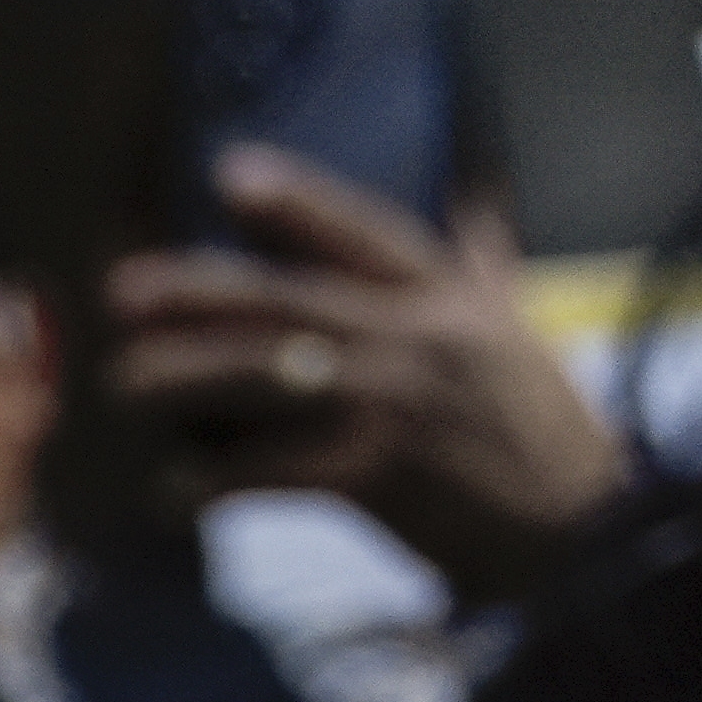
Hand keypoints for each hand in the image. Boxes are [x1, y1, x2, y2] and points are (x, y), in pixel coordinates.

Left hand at [102, 147, 618, 597]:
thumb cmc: (537, 427)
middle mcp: (417, 338)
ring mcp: (393, 406)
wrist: (579, 530)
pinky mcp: (376, 477)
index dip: (297, 200)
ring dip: (184, 381)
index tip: (227, 170)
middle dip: (197, 291)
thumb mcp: (513, 323)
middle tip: (122, 289)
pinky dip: (215, 481)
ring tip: (122, 383)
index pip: (365, 229)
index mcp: (449, 296)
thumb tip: (477, 174)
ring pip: (266, 380)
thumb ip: (482, 250)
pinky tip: (167, 490)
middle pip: (288, 300)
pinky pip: (274, 473)